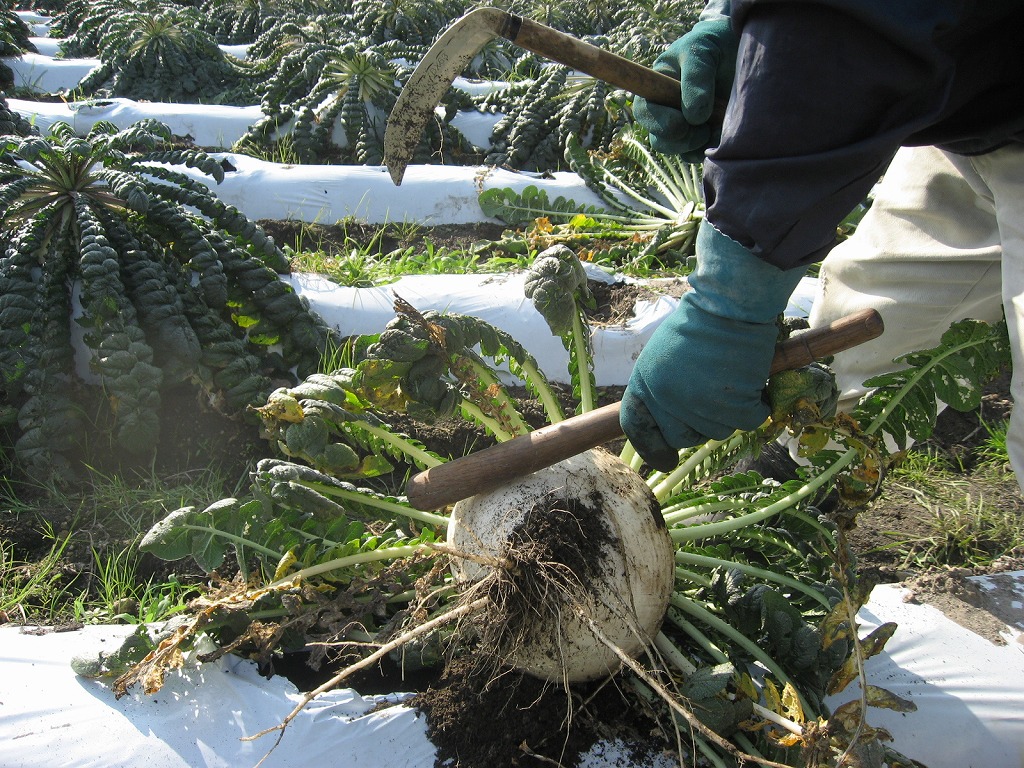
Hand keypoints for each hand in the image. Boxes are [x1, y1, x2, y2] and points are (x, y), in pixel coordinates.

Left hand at [620, 222, 805, 470]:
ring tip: (729, 380)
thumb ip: (659, 387)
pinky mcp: (733, 405)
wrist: (729, 306)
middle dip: (696, 426)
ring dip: (727, 413)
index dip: (650, 447)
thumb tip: (664, 421)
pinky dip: (754, 406)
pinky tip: (752, 383)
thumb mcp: (661, 354)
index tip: (665, 458)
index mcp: (645, 384)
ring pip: (716, 432)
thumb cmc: (697, 323)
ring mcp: (700, 405)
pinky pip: (746, 421)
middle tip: (711, 401)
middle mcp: (667, 400)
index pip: (637, 426)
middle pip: (681, 437)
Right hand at [633, 19, 738, 161]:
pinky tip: (723, 133)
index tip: (681, 122)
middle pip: (659, 140)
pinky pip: (699, 154)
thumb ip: (696, 77)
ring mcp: (685, 126)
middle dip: (680, 140)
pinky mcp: (703, 136)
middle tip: (703, 130)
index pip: (645, 112)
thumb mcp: (701, 50)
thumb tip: (695, 117)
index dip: (658, 123)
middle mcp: (667, 111)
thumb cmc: (712, 45)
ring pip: (679, 151)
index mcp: (656, 88)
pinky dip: (711, 149)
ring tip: (717, 128)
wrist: (738, 48)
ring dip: (697, 146)